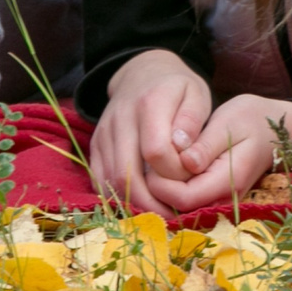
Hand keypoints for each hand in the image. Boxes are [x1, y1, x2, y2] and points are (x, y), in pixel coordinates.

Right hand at [90, 51, 213, 217]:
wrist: (141, 72)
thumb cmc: (177, 89)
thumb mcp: (196, 94)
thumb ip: (191, 121)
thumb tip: (182, 151)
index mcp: (149, 103)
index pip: (155, 151)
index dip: (173, 173)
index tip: (190, 180)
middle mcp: (120, 118)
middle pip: (126, 172)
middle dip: (150, 202)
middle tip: (173, 218)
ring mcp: (103, 132)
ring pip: (110, 180)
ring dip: (133, 204)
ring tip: (158, 216)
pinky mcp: (95, 145)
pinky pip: (99, 178)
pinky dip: (116, 197)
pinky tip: (138, 205)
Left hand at [144, 94, 291, 215]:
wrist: (273, 131)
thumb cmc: (250, 119)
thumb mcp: (228, 122)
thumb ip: (206, 145)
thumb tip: (185, 163)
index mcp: (228, 179)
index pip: (184, 198)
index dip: (162, 184)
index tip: (151, 161)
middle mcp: (224, 198)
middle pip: (179, 209)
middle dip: (158, 189)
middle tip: (146, 162)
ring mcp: (220, 201)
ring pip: (181, 209)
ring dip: (163, 191)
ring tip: (153, 164)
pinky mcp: (213, 197)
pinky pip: (187, 202)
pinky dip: (171, 190)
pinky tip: (164, 170)